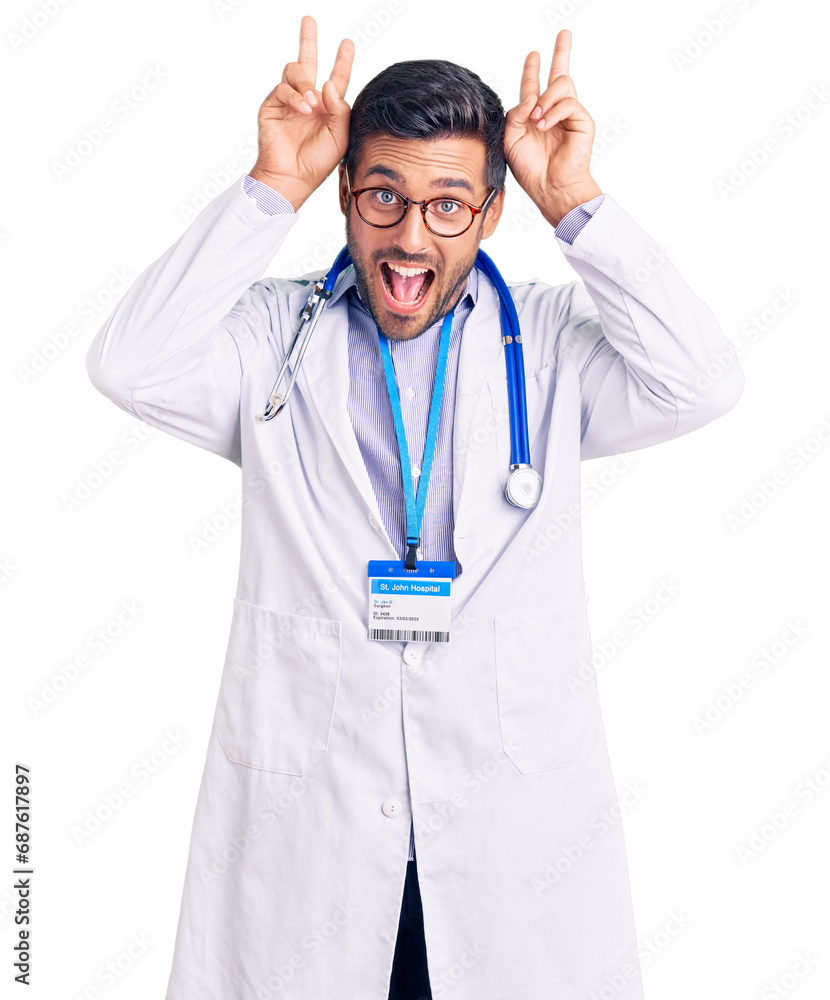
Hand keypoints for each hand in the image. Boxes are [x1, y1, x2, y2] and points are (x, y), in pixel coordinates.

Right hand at [249, 15, 353, 210]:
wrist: (293, 177)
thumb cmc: (318, 162)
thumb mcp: (340, 136)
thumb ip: (340, 108)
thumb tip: (328, 82)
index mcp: (327, 108)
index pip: (336, 78)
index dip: (342, 61)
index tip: (347, 44)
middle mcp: (308, 100)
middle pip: (308, 62)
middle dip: (308, 40)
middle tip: (309, 20)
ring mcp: (289, 101)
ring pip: (295, 70)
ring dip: (305, 81)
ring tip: (312, 102)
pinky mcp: (272, 105)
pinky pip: (283, 87)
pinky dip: (295, 95)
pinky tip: (303, 108)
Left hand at [504, 30, 601, 226]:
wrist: (549, 187)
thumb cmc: (530, 168)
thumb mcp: (510, 139)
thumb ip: (514, 114)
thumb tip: (529, 98)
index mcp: (536, 115)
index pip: (535, 87)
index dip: (532, 70)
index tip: (533, 55)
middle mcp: (554, 112)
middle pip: (561, 75)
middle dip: (562, 52)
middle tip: (564, 33)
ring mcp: (570, 115)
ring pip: (562, 84)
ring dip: (545, 98)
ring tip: (536, 119)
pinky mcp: (582, 120)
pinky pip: (568, 102)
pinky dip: (553, 111)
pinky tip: (544, 125)